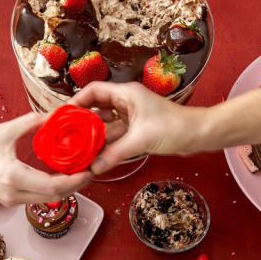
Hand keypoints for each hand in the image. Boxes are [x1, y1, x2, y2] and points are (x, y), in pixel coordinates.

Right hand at [0, 113, 91, 204]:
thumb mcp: (5, 130)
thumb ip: (32, 123)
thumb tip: (55, 114)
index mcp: (14, 177)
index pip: (54, 186)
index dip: (76, 180)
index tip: (90, 168)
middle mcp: (14, 194)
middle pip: (55, 196)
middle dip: (76, 185)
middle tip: (90, 169)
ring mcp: (11, 200)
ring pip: (47, 199)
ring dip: (64, 187)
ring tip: (77, 170)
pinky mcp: (9, 201)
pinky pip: (36, 197)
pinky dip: (51, 188)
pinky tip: (58, 175)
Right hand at [70, 82, 207, 174]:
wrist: (198, 135)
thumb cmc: (174, 127)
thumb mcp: (141, 140)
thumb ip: (115, 153)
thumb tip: (94, 167)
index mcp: (126, 94)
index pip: (93, 91)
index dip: (76, 101)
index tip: (62, 116)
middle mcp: (126, 102)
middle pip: (96, 109)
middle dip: (81, 123)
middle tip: (65, 136)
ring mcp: (131, 117)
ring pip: (105, 126)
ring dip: (93, 137)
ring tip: (77, 150)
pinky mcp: (137, 131)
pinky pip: (115, 137)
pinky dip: (106, 146)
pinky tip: (95, 157)